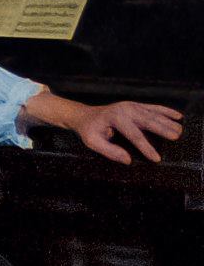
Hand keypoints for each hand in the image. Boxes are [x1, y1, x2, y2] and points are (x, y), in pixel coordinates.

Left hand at [65, 100, 183, 165]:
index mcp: (115, 118)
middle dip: (163, 130)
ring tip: (180, 130)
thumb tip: (128, 160)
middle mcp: (125, 109)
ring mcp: (132, 106)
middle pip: (148, 121)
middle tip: (176, 138)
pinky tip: (178, 116)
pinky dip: (166, 111)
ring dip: (168, 121)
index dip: (146, 147)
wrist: (84, 115)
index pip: (134, 135)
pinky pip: (154, 108)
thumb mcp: (93, 142)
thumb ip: (110, 151)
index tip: (156, 158)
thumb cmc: (88, 131)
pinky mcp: (136, 105)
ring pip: (153, 114)